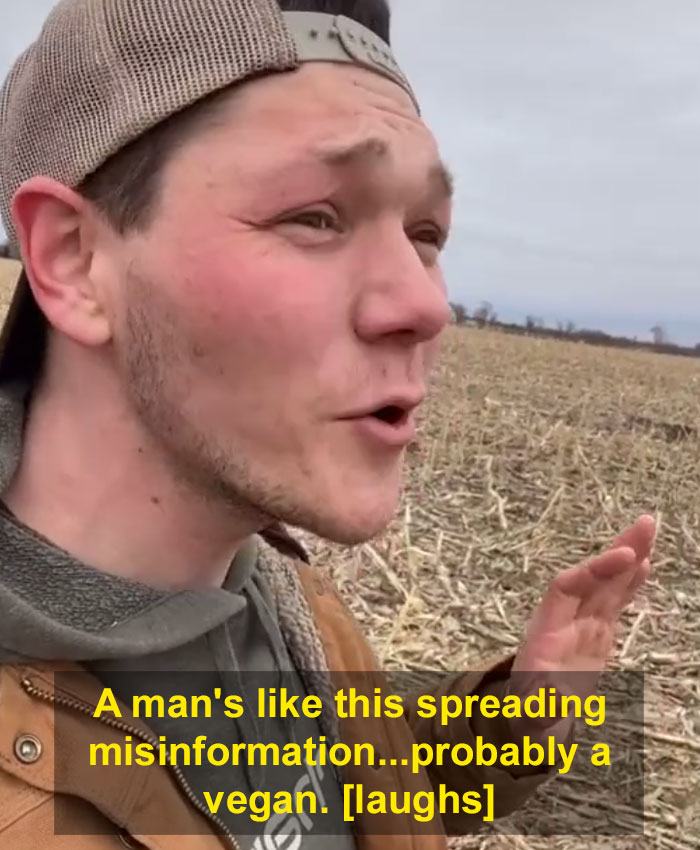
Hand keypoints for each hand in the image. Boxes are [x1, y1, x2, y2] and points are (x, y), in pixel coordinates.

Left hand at [506, 515, 655, 743]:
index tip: (624, 557)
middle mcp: (564, 619)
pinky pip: (615, 601)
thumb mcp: (530, 714)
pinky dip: (630, 582)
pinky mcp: (597, 631)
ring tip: (649, 530)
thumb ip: (540, 705)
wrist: (531, 717)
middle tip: (645, 524)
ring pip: (606, 584)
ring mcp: (582, 623)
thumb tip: (548, 696)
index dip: (593, 571)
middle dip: (615, 551)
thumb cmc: (528, 714)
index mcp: (546, 631)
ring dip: (627, 557)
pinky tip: (646, 564)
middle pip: (590, 577)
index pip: (566, 588)